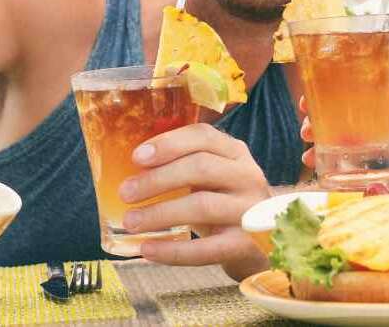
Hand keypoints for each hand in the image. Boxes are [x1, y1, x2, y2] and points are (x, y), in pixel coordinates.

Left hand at [119, 123, 271, 278]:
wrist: (263, 240)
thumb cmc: (224, 200)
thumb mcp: (212, 175)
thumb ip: (182, 165)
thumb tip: (132, 172)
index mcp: (235, 152)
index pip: (204, 136)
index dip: (169, 144)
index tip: (137, 157)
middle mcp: (247, 176)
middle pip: (201, 167)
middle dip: (158, 179)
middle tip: (126, 193)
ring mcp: (250, 211)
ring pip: (202, 205)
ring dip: (160, 213)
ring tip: (131, 222)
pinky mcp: (246, 244)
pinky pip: (207, 249)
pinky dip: (174, 251)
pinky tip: (148, 250)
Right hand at [300, 87, 388, 184]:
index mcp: (383, 101)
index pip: (348, 95)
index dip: (324, 96)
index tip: (306, 100)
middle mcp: (376, 122)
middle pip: (339, 122)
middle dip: (316, 126)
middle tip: (304, 131)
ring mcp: (380, 146)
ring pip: (345, 147)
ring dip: (323, 151)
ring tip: (307, 156)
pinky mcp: (388, 167)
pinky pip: (362, 171)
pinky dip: (344, 175)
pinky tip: (328, 177)